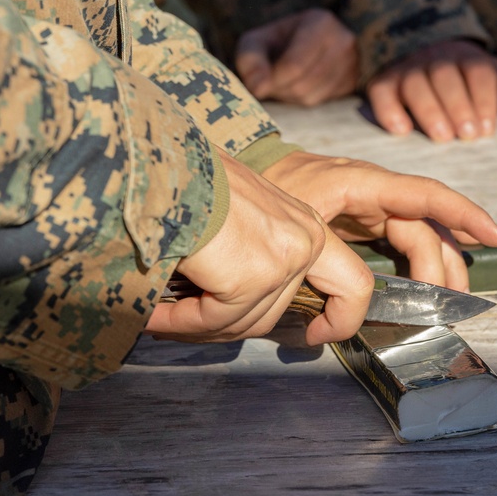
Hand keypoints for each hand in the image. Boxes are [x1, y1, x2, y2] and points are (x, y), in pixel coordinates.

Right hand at [145, 152, 374, 345]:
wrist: (158, 159)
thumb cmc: (184, 178)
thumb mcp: (235, 215)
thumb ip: (252, 256)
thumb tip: (234, 310)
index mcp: (305, 224)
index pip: (342, 284)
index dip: (338, 317)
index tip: (317, 335)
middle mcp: (305, 239)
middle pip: (272, 312)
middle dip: (223, 324)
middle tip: (182, 320)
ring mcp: (282, 259)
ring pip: (242, 322)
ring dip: (195, 326)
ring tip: (159, 315)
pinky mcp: (251, 276)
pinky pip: (214, 319)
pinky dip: (179, 322)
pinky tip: (154, 315)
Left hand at [235, 8, 357, 106]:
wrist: (301, 43)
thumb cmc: (275, 42)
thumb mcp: (255, 42)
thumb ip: (251, 61)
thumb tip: (258, 89)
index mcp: (320, 23)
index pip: (295, 65)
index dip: (272, 80)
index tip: (258, 84)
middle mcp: (343, 43)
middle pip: (302, 85)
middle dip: (279, 89)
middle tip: (269, 80)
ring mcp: (352, 65)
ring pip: (310, 97)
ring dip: (289, 96)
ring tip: (283, 81)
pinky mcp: (351, 84)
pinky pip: (320, 103)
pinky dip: (303, 99)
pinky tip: (298, 85)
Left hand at [261, 151, 496, 291]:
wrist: (241, 174)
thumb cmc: (266, 187)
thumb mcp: (292, 221)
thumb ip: (320, 262)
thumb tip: (335, 317)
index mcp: (362, 183)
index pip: (424, 195)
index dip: (463, 214)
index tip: (495, 236)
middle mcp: (375, 192)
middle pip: (426, 229)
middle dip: (445, 267)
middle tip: (449, 308)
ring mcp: (370, 206)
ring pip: (418, 237)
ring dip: (437, 270)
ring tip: (446, 305)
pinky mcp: (362, 220)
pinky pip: (400, 241)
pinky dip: (417, 264)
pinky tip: (427, 286)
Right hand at [366, 39, 496, 141]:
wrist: (419, 53)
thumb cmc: (464, 78)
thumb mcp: (492, 75)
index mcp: (466, 57)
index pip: (478, 71)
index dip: (484, 99)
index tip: (488, 130)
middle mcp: (435, 58)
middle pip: (446, 77)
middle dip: (459, 106)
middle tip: (468, 136)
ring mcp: (407, 69)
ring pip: (416, 84)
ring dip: (430, 110)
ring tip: (442, 137)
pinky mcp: (383, 81)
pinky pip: (382, 92)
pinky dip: (389, 110)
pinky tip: (401, 131)